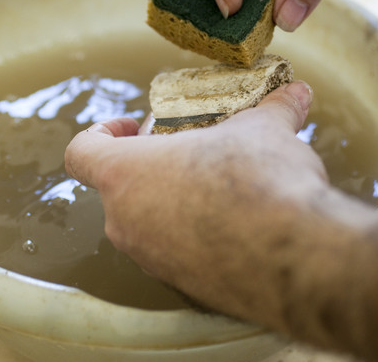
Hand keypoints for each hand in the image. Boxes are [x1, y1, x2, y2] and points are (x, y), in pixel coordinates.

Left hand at [64, 82, 377, 361]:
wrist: (295, 257)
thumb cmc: (259, 181)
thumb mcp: (265, 129)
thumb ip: (273, 108)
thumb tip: (296, 92)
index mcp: (126, 174)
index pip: (81, 152)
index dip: (101, 133)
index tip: (132, 126)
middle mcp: (126, 222)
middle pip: (120, 186)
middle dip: (151, 164)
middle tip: (190, 151)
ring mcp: (152, 260)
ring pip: (147, 221)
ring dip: (173, 200)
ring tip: (219, 184)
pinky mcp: (185, 287)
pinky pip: (176, 252)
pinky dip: (195, 235)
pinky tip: (237, 223)